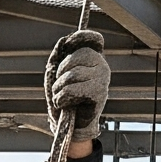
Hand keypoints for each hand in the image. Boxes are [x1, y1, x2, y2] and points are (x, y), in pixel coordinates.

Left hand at [43, 30, 109, 144]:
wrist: (74, 125)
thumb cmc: (66, 98)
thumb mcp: (59, 75)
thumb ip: (60, 56)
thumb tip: (63, 42)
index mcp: (94, 59)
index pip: (93, 39)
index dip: (81, 37)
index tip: (68, 43)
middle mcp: (102, 65)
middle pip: (76, 56)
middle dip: (60, 72)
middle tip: (58, 87)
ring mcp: (102, 79)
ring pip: (72, 75)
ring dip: (58, 89)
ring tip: (60, 97)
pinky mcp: (99, 93)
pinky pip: (72, 90)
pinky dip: (61, 98)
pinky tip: (63, 104)